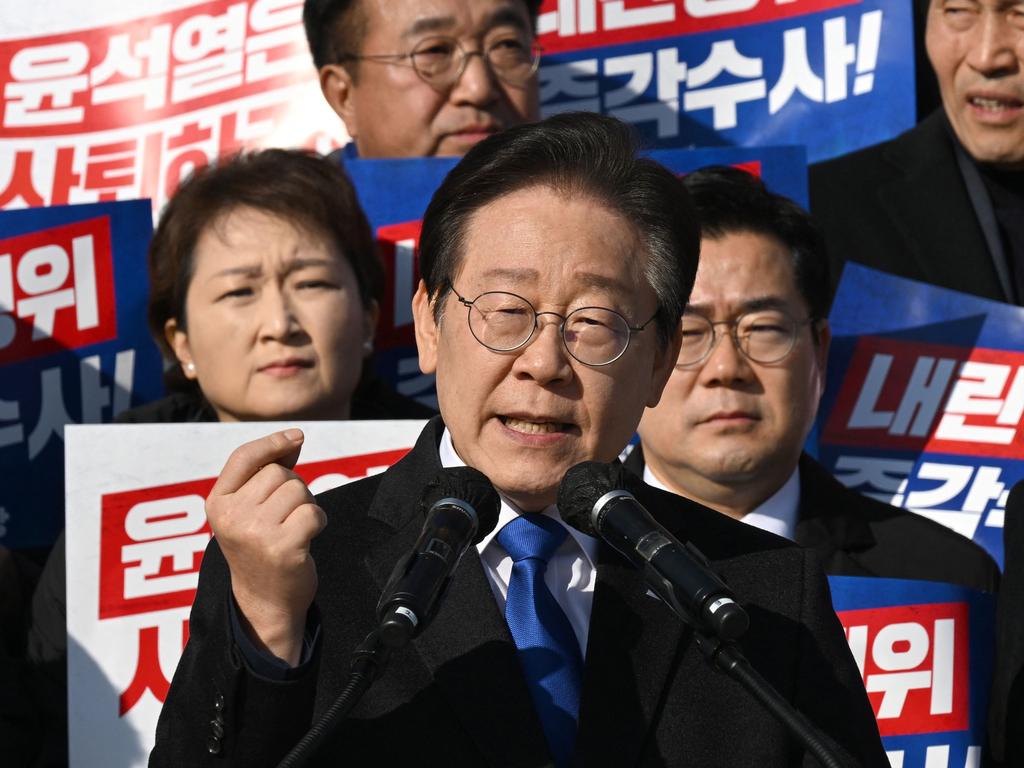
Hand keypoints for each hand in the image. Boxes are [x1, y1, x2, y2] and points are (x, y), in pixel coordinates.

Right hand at [206, 429, 325, 665]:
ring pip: (298, 490)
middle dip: (293, 488)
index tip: (297, 437)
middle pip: (279, 473)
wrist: (264, 603)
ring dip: (306, 505)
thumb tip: (294, 439)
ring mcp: (255, 532)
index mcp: (217, 504)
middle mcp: (231, 516)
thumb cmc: (261, 550)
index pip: (244, 457)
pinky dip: (318, 521)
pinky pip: (313, 512)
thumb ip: (263, 476)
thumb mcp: (247, 512)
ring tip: (294, 529)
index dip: (273, 442)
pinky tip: (306, 539)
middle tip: (286, 517)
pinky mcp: (282, 547)